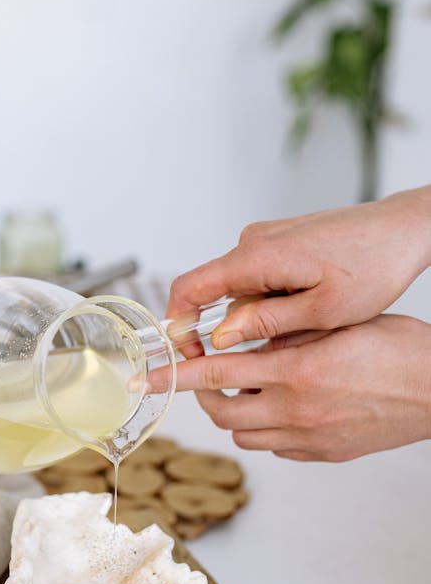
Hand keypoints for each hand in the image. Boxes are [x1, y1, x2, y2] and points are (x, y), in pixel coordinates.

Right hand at [166, 187, 430, 350]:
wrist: (404, 229)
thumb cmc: (374, 265)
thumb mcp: (323, 310)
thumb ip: (266, 322)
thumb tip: (220, 336)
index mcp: (257, 256)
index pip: (190, 288)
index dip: (179, 325)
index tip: (188, 355)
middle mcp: (253, 242)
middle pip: (217, 294)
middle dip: (234, 328)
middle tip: (267, 353)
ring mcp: (266, 238)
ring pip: (242, 289)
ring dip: (260, 315)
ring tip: (305, 325)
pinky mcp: (280, 241)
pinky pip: (260, 278)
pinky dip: (274, 300)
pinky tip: (308, 308)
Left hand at [170, 314, 430, 461]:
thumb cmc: (399, 348)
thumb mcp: (336, 324)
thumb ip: (286, 332)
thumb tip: (244, 334)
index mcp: (296, 371)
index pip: (215, 374)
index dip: (175, 375)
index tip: (146, 377)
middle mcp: (297, 410)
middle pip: (221, 412)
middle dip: (203, 394)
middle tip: (207, 374)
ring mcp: (310, 438)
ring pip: (244, 434)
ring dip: (234, 412)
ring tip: (247, 388)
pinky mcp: (324, 455)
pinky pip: (276, 447)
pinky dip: (266, 429)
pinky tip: (281, 407)